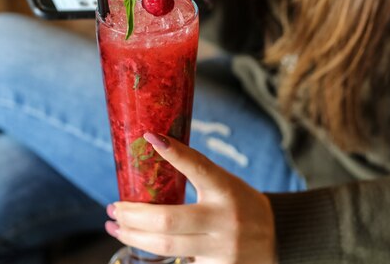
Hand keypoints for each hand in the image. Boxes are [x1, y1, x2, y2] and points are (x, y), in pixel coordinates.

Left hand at [105, 133, 276, 263]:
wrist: (276, 238)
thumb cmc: (241, 205)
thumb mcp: (225, 184)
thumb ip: (198, 176)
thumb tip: (157, 149)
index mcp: (227, 189)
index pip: (199, 166)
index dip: (175, 153)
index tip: (150, 137)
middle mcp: (225, 219)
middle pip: (168, 219)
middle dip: (133, 215)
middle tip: (113, 208)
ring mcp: (222, 247)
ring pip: (167, 246)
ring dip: (134, 237)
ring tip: (116, 228)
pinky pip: (179, 262)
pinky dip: (155, 253)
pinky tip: (141, 245)